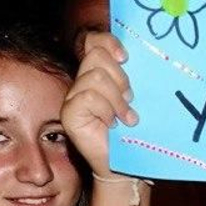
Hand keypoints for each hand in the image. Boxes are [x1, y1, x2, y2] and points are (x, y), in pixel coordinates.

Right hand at [62, 32, 137, 176]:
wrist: (127, 163)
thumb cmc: (134, 131)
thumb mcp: (136, 98)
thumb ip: (131, 76)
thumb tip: (133, 54)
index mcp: (99, 74)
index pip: (94, 43)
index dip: (108, 42)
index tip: (126, 57)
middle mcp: (82, 82)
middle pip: (97, 57)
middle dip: (120, 78)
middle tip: (129, 100)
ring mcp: (73, 97)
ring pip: (95, 77)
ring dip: (117, 99)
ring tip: (126, 117)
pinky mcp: (69, 113)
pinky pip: (88, 97)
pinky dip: (106, 109)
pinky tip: (113, 124)